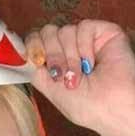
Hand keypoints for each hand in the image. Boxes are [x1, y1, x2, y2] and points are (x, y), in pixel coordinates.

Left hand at [24, 21, 134, 135]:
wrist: (111, 109)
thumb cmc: (85, 106)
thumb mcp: (50, 90)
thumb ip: (35, 70)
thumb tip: (22, 54)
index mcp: (58, 60)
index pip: (37, 39)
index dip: (33, 45)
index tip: (37, 60)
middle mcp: (71, 47)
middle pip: (48, 32)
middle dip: (52, 55)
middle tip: (61, 75)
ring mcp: (88, 39)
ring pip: (65, 30)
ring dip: (69, 57)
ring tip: (80, 75)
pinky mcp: (104, 31)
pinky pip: (83, 27)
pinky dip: (84, 47)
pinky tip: (92, 63)